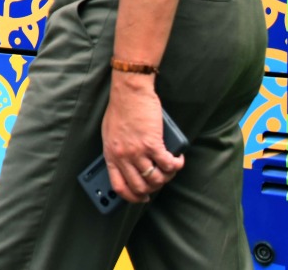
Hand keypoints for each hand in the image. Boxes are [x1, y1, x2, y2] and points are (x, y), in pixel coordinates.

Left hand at [101, 73, 183, 202]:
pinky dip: (176, 165)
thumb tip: (128, 166)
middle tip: (160, 181)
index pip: (119, 186)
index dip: (132, 197)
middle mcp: (123, 157)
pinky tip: (178, 159)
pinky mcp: (152, 143)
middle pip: (140, 187)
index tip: (141, 197)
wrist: (129, 91)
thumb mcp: (110, 134)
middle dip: (153, 188)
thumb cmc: (120, 108)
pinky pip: (168, 164)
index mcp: (111, 155)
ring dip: (167, 177)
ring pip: (156, 179)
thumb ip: (117, 151)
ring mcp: (137, 152)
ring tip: (171, 168)